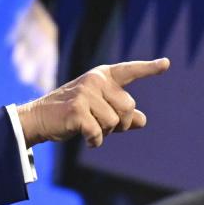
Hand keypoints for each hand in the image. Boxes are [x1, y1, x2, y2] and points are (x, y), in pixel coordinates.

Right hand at [17, 58, 169, 147]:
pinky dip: (95, 141)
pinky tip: (86, 138)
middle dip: (120, 123)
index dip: (149, 68)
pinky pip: (99, 133)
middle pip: (128, 107)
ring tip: (88, 128)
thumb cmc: (69, 113)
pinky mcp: (77, 110)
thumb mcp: (97, 109)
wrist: (37, 118)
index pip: (129, 71)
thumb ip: (121, 113)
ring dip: (105, 132)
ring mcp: (84, 94)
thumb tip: (143, 121)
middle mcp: (94, 80)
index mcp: (101, 76)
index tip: (166, 63)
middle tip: (102, 126)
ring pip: (115, 122)